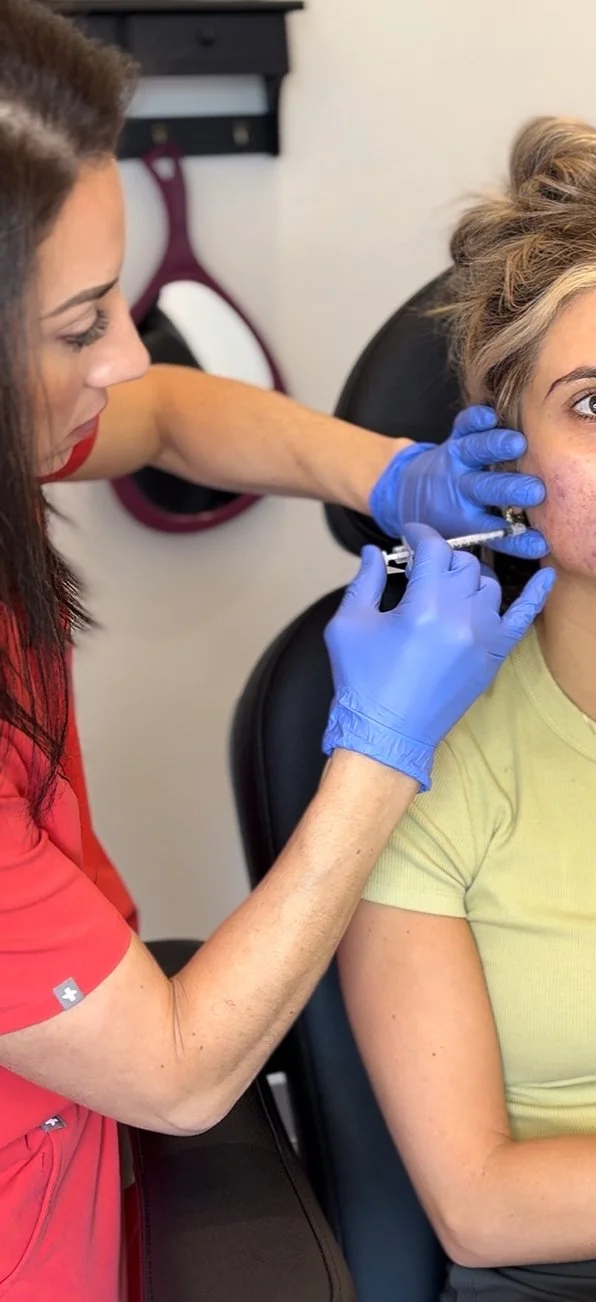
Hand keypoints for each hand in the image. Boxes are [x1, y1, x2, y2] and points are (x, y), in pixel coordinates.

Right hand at [323, 524, 554, 788]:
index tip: (410, 536)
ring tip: (447, 586)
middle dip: (441, 559)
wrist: (386, 733)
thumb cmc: (364, 682)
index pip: (433, 549)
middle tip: (423, 567)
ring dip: (467, 578)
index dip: (420, 534)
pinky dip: (535, 595)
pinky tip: (545, 576)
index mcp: (423, 606)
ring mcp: (482, 637)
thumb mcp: (348, 625)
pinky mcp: (493, 655)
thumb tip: (372, 552)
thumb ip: (365, 581)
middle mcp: (459, 617)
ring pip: (488, 584)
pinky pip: (523, 617)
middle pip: (463, 563)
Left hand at [369, 405, 547, 559]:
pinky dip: (474, 419)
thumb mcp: (460, 540)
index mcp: (466, 521)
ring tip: (516, 445)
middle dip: (511, 490)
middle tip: (534, 492)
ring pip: (475, 452)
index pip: (495, 533)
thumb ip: (484, 550)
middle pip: (487, 490)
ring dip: (495, 447)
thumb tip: (514, 565)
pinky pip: (463, 427)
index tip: (539, 544)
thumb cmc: (446, 518)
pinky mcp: (455, 440)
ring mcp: (457, 463)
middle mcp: (462, 491)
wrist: (409, 494)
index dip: (517, 540)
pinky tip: (488, 415)